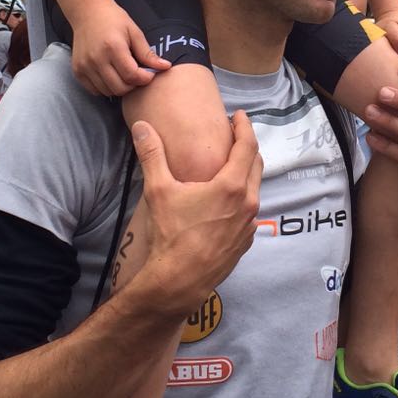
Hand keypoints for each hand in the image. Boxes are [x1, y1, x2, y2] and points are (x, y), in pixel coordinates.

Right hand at [70, 0, 171, 95]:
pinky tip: (111, 76)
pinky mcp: (77, 70)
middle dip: (133, 85)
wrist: (87, 12)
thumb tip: (166, 67)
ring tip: (124, 74)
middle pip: (120, 88)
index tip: (149, 73)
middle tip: (137, 75)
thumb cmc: (113, 20)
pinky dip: (106, 88)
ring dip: (120, 87)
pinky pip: (95, 90)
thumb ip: (148, 53)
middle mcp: (96, 59)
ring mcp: (85, 66)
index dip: (144, 78)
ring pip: (107, 92)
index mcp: (113, 47)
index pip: (132, 75)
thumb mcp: (134, 32)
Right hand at [131, 111, 262, 309]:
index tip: (238, 116)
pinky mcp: (245, 242)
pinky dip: (243, 198)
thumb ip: (152, 154)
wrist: (178, 281)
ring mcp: (249, 225)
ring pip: (255, 190)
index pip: (247, 146)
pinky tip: (227, 201)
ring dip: (246, 173)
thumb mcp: (158, 190)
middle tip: (234, 136)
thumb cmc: (170, 235)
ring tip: (230, 166)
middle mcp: (248, 204)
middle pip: (256, 165)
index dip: (244, 127)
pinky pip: (250, 212)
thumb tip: (142, 126)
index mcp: (232, 186)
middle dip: (247, 147)